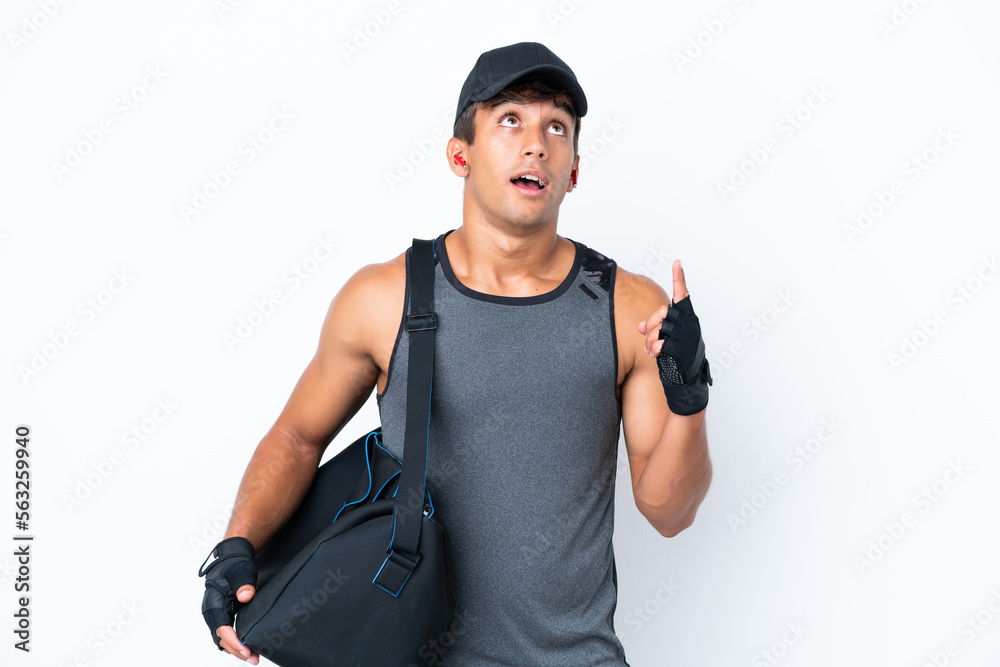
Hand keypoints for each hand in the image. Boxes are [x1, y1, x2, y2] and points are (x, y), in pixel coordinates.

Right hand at [198, 536, 260, 663]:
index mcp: (213, 602)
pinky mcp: (224, 615)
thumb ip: (244, 584)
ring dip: (236, 649)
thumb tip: (246, 596)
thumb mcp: (241, 571)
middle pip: (221, 638)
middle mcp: (212, 611)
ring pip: (223, 638)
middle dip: (236, 649)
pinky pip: (227, 633)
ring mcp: (218, 614)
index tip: (246, 648)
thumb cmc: (235, 564)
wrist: (233, 557)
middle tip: (252, 657)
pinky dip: (236, 642)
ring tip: (253, 657)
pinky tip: (248, 648)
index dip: (233, 640)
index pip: (220, 627)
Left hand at [637, 259, 711, 414]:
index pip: (683, 296)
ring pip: (660, 328)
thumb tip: (639, 326)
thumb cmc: (676, 360)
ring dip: (650, 340)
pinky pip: (660, 343)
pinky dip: (655, 349)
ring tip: (652, 350)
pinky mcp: (682, 349)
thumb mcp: (665, 341)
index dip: (679, 279)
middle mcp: (690, 325)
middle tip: (646, 334)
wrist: (686, 383)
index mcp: (688, 320)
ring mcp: (687, 337)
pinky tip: (657, 355)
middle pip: (662, 312)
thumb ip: (654, 329)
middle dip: (651, 324)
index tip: (677, 263)